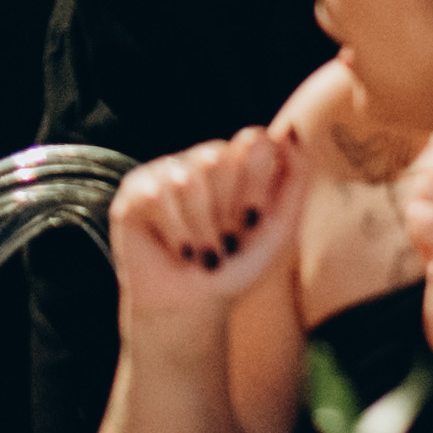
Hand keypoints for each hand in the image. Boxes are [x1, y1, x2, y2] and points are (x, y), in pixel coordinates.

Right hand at [107, 130, 301, 325]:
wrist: (194, 305)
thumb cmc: (238, 266)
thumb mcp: (281, 224)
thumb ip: (297, 174)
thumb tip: (288, 127)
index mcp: (239, 160)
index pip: (253, 140)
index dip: (255, 185)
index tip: (253, 221)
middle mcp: (202, 159)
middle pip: (217, 158)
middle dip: (225, 211)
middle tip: (225, 240)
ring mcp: (167, 171)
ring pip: (185, 180)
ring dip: (201, 229)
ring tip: (203, 253)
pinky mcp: (135, 191)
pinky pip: (155, 195)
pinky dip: (174, 231)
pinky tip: (179, 250)